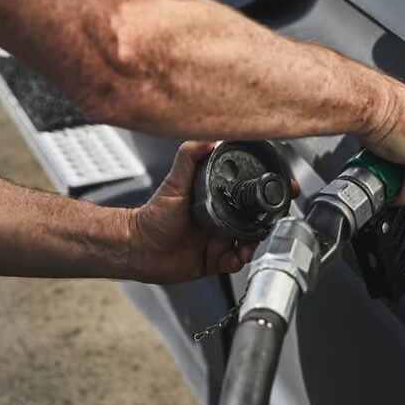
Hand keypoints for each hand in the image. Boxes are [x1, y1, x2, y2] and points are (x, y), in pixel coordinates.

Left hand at [127, 141, 257, 283]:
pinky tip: (233, 258)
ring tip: (245, 247)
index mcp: (214, 201)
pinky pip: (233, 263)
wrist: (138, 248)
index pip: (244, 199)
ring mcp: (216, 241)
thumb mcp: (174, 183)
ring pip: (245, 244)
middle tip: (258, 229)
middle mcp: (218, 220)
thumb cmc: (152, 216)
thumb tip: (206, 140)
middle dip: (259, 227)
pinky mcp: (212, 260)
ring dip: (251, 247)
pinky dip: (237, 261)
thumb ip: (188, 159)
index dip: (258, 201)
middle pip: (250, 223)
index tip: (266, 201)